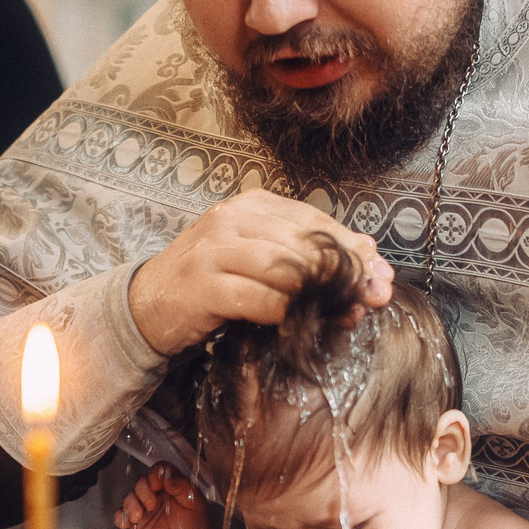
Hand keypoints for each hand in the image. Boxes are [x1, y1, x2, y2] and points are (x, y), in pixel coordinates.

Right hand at [114, 465, 212, 528]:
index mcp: (169, 483)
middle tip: (151, 506)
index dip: (154, 475)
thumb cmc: (195, 520)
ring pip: (129, 497)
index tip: (158, 486)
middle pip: (140, 482)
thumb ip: (183, 486)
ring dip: (130, 505)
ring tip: (138, 516)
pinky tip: (127, 523)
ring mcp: (143, 506)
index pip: (157, 470)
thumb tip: (167, 478)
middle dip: (142, 492)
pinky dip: (120, 517)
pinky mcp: (136, 521)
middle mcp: (154, 492)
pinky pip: (121, 515)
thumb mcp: (195, 501)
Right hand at [127, 189, 394, 355]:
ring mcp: (213, 250)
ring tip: (346, 314)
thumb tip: (371, 255)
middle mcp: (232, 219)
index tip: (382, 277)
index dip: (354, 250)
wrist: (147, 304)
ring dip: (322, 295)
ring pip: (285, 268)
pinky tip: (298, 323)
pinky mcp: (201, 286)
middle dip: (347, 274)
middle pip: (306, 244)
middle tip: (374, 300)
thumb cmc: (213, 283)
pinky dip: (284, 312)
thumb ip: (310, 256)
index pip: (317, 222)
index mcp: (253, 205)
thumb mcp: (262, 261)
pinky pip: (256, 298)